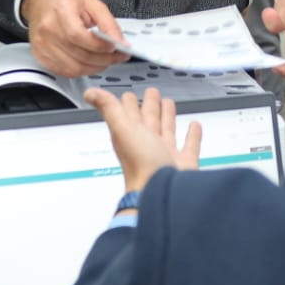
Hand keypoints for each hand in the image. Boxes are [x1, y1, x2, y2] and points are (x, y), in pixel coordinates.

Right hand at [23, 0, 129, 76]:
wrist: (41, 1)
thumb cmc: (65, 0)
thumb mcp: (92, 3)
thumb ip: (108, 23)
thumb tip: (121, 42)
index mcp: (61, 10)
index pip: (79, 36)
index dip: (100, 46)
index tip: (115, 47)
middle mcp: (48, 29)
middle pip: (79, 55)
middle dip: (104, 59)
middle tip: (117, 56)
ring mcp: (42, 45)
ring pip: (73, 68)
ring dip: (94, 68)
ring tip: (106, 60)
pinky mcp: (40, 56)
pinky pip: (64, 72)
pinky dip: (81, 71)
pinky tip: (89, 63)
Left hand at [83, 87, 200, 193]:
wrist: (160, 192)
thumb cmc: (139, 164)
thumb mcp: (122, 128)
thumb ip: (109, 108)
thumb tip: (90, 93)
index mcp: (131, 136)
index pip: (128, 116)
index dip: (127, 104)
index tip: (129, 94)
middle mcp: (147, 145)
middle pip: (148, 120)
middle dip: (150, 106)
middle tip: (152, 93)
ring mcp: (165, 155)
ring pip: (166, 131)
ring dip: (168, 117)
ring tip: (169, 103)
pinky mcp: (183, 163)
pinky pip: (189, 146)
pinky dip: (192, 136)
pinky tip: (194, 126)